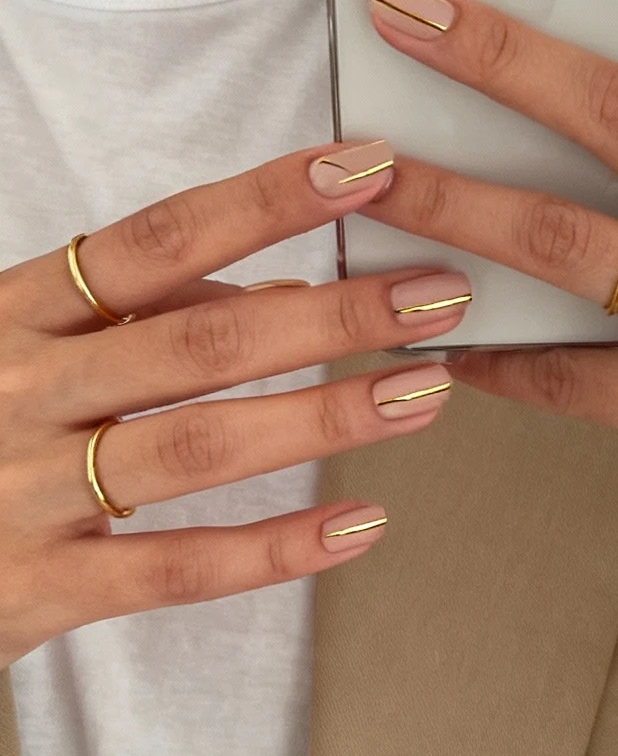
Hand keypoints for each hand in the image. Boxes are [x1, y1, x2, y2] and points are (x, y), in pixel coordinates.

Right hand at [0, 143, 472, 667]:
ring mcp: (26, 491)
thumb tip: (291, 297)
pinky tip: (361, 524)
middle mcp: (21, 390)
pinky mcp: (35, 588)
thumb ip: (146, 316)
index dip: (267, 199)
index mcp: (16, 312)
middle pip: (200, 340)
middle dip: (334, 314)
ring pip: (199, 447)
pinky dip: (274, 549)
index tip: (367, 166)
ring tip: (425, 393)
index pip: (159, 239)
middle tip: (438, 293)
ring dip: (324, 418)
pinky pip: (174, 568)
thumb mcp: (25, 343)